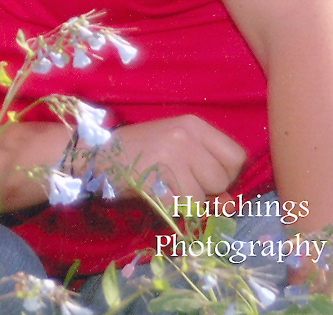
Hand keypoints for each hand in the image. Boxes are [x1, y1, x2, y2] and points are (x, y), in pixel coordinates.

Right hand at [106, 114, 247, 200]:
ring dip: (185, 202)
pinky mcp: (153, 176)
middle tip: (179, 181)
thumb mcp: (177, 151)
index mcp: (193, 124)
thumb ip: (206, 172)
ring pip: (201, 198)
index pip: (237, 157)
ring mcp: (169, 154)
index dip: (226, 174)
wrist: (94, 154)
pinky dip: (169, 207)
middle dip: (205, 190)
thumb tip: (230, 204)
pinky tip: (153, 192)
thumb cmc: (139, 153)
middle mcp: (184, 135)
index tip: (205, 176)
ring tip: (163, 185)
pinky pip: (179, 206)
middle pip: (221, 180)